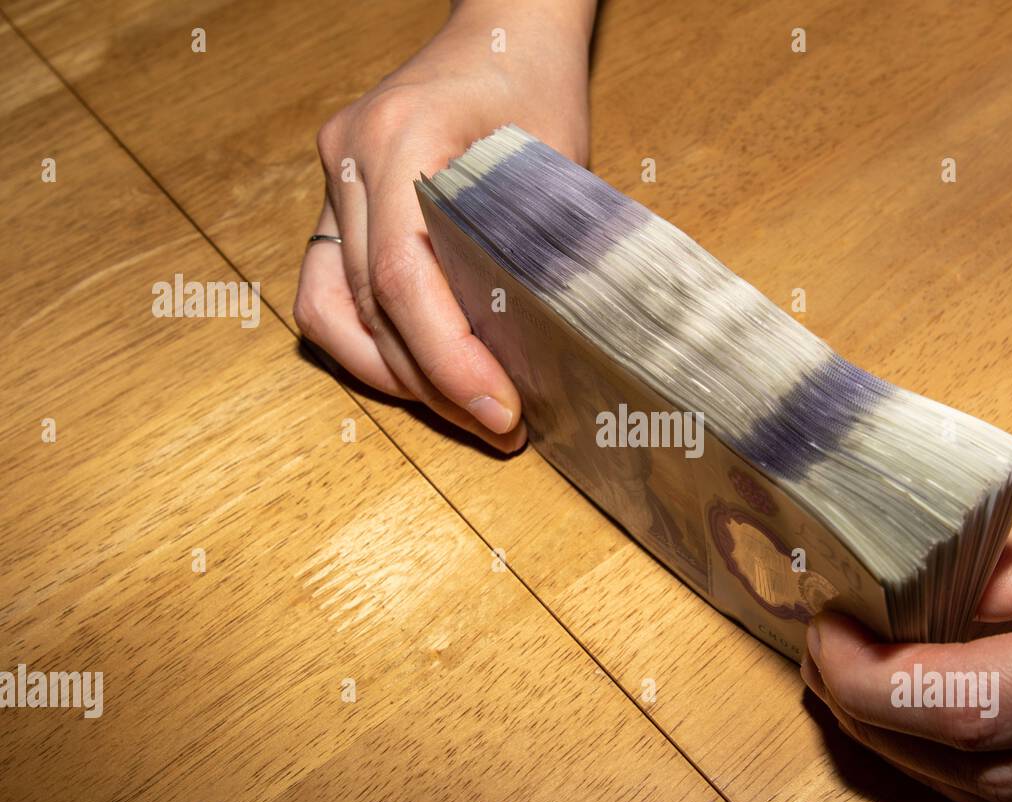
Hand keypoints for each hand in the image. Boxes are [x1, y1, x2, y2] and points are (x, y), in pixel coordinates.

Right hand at [293, 0, 595, 450]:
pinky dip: (369, 345)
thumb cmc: (536, 85)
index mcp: (402, 137)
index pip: (404, 276)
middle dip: (434, 383)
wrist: (499, 31)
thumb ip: (539, 253)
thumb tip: (547, 366)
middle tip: (501, 425)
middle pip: (368, 305)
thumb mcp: (556, 165)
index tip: (502, 412)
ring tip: (465, 408)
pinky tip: (420, 374)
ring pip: (331, 312)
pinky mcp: (334, 202)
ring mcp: (331, 180)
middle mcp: (349, 158)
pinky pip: (327, 294)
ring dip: (396, 376)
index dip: (449, 361)